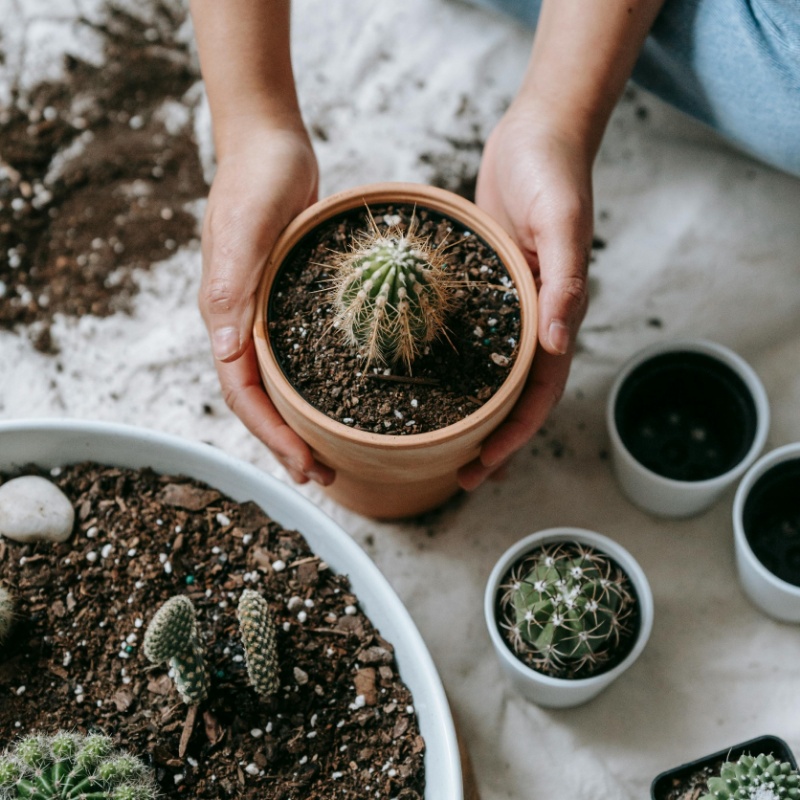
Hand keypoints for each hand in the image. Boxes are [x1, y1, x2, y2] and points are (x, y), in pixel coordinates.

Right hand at [198, 124, 333, 485]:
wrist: (272, 145)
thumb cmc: (257, 181)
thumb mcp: (244, 230)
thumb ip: (230, 288)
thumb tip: (226, 352)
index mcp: (226, 317)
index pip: (243, 395)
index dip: (271, 436)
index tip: (305, 466)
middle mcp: (242, 324)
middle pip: (260, 400)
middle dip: (287, 443)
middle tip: (324, 476)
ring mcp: (264, 313)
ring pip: (278, 383)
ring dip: (300, 422)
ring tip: (332, 452)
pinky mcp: (287, 301)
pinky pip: (297, 355)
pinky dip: (314, 384)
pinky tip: (340, 397)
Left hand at [458, 103, 592, 489]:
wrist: (538, 133)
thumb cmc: (554, 173)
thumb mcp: (561, 222)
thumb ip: (566, 282)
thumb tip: (559, 343)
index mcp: (555, 314)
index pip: (538, 393)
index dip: (514, 436)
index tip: (483, 468)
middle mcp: (532, 319)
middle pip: (513, 396)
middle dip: (490, 439)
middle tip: (457, 475)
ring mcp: (507, 305)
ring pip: (490, 373)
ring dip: (469, 412)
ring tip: (438, 443)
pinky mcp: (484, 286)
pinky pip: (468, 336)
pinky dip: (451, 365)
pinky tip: (421, 379)